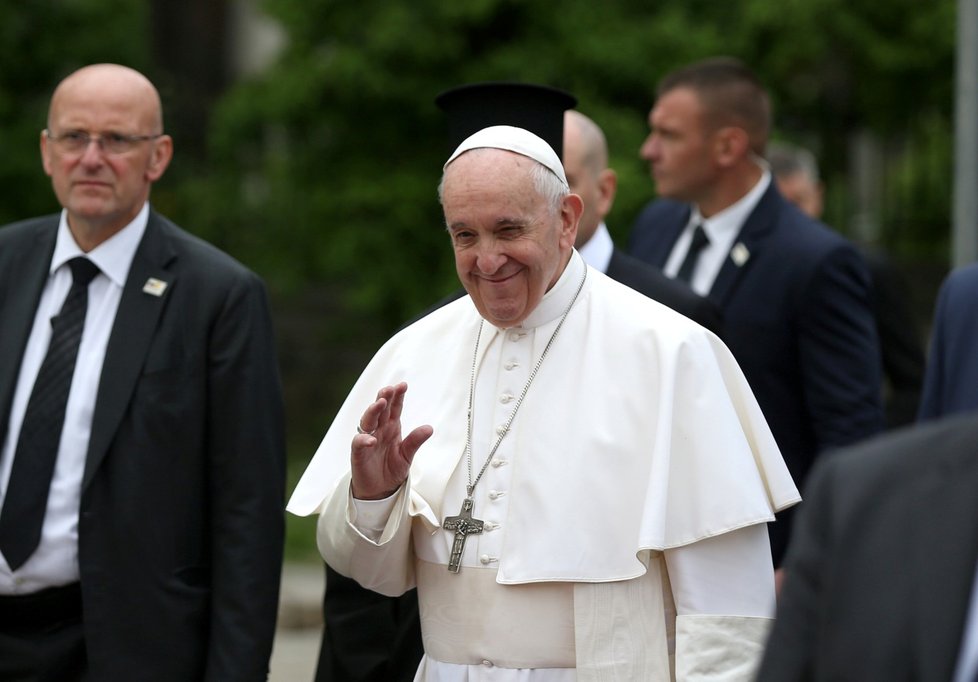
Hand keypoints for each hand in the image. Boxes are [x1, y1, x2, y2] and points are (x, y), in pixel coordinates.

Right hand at [350, 382, 432, 499]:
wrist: (380, 490)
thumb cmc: (391, 469)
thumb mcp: (407, 455)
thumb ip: (415, 441)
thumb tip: (430, 428)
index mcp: (391, 427)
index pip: (394, 408)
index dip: (398, 396)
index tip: (403, 385)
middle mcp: (378, 430)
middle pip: (379, 409)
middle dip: (384, 397)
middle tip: (389, 389)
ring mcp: (367, 439)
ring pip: (367, 421)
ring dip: (373, 411)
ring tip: (380, 404)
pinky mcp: (358, 453)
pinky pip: (359, 443)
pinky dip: (364, 439)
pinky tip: (372, 439)